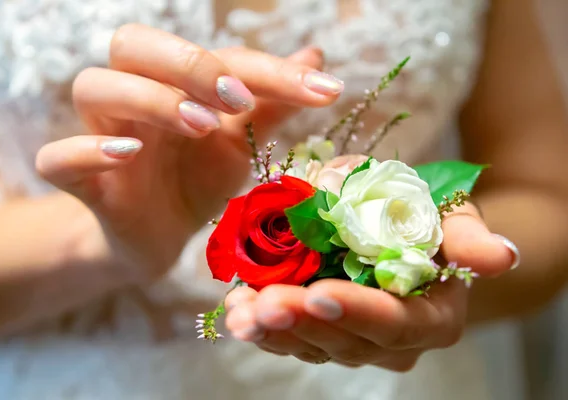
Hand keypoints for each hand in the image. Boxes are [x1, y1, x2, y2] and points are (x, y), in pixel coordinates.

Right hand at [35, 24, 341, 282]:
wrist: (162, 238)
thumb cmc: (197, 181)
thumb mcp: (242, 143)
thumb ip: (272, 102)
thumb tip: (315, 57)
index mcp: (173, 83)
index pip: (216, 55)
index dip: (267, 68)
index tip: (321, 90)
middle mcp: (133, 98)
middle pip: (132, 44)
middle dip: (189, 64)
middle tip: (238, 101)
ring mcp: (102, 137)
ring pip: (94, 87)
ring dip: (150, 99)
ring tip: (200, 126)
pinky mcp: (82, 185)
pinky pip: (56, 158)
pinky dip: (85, 151)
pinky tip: (127, 155)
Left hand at [224, 203, 518, 369]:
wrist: (403, 229)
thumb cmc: (430, 220)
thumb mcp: (452, 217)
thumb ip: (469, 239)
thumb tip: (500, 257)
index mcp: (430, 318)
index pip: (395, 324)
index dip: (358, 313)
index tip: (320, 294)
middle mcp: (390, 341)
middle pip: (345, 341)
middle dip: (303, 323)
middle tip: (266, 303)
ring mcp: (351, 339)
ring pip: (310, 344)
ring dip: (273, 329)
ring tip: (241, 311)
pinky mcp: (318, 331)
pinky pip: (289, 335)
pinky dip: (260, 323)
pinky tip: (234, 308)